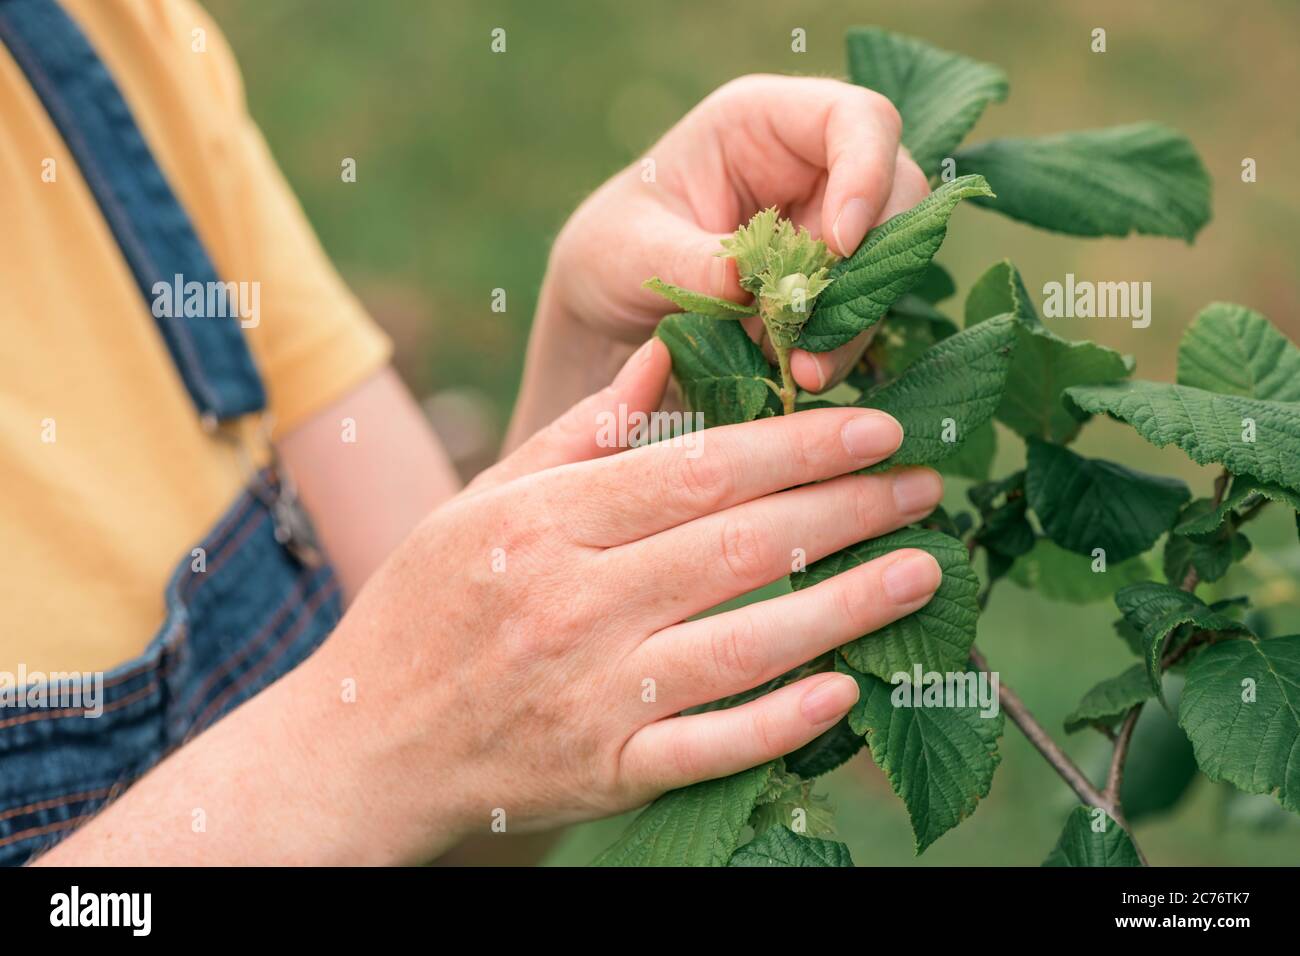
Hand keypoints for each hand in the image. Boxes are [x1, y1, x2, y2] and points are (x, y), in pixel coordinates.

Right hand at [321, 340, 944, 860]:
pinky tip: (846, 687)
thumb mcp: (485, 500)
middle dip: (849, 508)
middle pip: (741, 544)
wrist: (363, 741)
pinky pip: (711, 746)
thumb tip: (664, 359)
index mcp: (544, 522)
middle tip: (926, 483)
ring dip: (848, 605)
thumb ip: (581, 433)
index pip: (699, 470)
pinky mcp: (605, 770)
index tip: (877, 425)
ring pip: (746, 642)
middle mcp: (574, 602)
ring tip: (921, 569)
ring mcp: (593, 693)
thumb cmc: (427, 605)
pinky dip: (783, 721)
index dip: (801, 445)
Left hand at [546, 74, 929, 391]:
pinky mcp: (829, 287)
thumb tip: (746, 282)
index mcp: (763, 121)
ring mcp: (827, 228)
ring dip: (851, 322)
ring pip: (884, 267)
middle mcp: (812, 167)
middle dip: (867, 268)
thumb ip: (689, 262)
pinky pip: (858, 314)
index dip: (868, 173)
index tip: (840, 244)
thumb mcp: (632, 252)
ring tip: (801, 371)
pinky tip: (795, 374)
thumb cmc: (611, 252)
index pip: (857, 119)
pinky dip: (834, 348)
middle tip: (818, 332)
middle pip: (895, 197)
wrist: (610, 311)